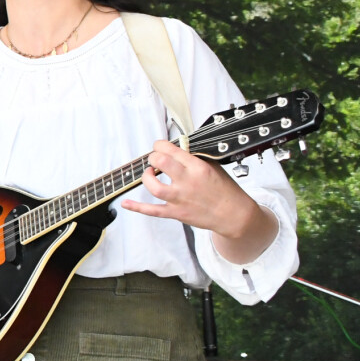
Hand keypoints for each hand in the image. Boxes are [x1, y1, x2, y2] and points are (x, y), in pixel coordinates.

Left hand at [121, 139, 257, 236]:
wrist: (234, 215)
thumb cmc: (225, 190)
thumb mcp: (213, 166)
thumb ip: (194, 156)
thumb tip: (177, 146)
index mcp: (198, 168)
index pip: (171, 149)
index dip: (160, 145)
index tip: (160, 147)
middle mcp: (187, 183)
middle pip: (160, 163)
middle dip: (153, 157)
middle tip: (156, 160)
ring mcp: (180, 199)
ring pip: (154, 187)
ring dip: (147, 178)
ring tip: (150, 174)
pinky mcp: (176, 213)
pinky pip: (153, 211)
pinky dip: (137, 207)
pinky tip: (125, 203)